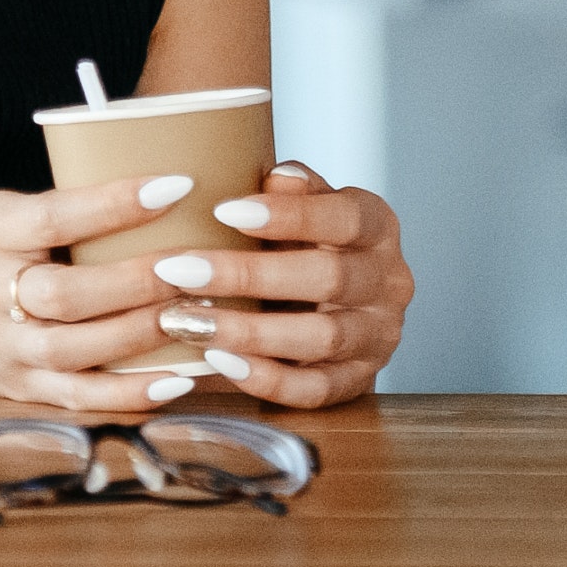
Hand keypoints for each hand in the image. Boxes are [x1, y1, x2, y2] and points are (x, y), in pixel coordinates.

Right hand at [0, 169, 222, 411]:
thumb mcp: (3, 213)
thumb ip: (65, 208)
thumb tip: (168, 185)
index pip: (54, 218)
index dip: (115, 204)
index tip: (178, 185)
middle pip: (66, 294)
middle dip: (138, 280)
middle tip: (200, 263)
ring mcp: (5, 350)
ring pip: (77, 350)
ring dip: (144, 334)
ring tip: (200, 315)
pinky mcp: (23, 390)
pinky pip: (82, 398)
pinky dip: (133, 393)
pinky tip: (182, 377)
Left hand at [149, 160, 414, 407]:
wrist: (335, 307)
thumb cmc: (306, 245)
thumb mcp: (304, 208)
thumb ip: (292, 194)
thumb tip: (276, 178)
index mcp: (378, 229)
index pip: (344, 217)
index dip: (289, 215)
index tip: (223, 210)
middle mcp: (388, 283)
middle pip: (329, 279)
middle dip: (248, 276)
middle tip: (179, 271)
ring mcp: (377, 337)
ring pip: (321, 338)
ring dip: (248, 331)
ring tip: (186, 323)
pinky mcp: (358, 381)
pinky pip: (314, 388)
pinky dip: (265, 378)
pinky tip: (217, 362)